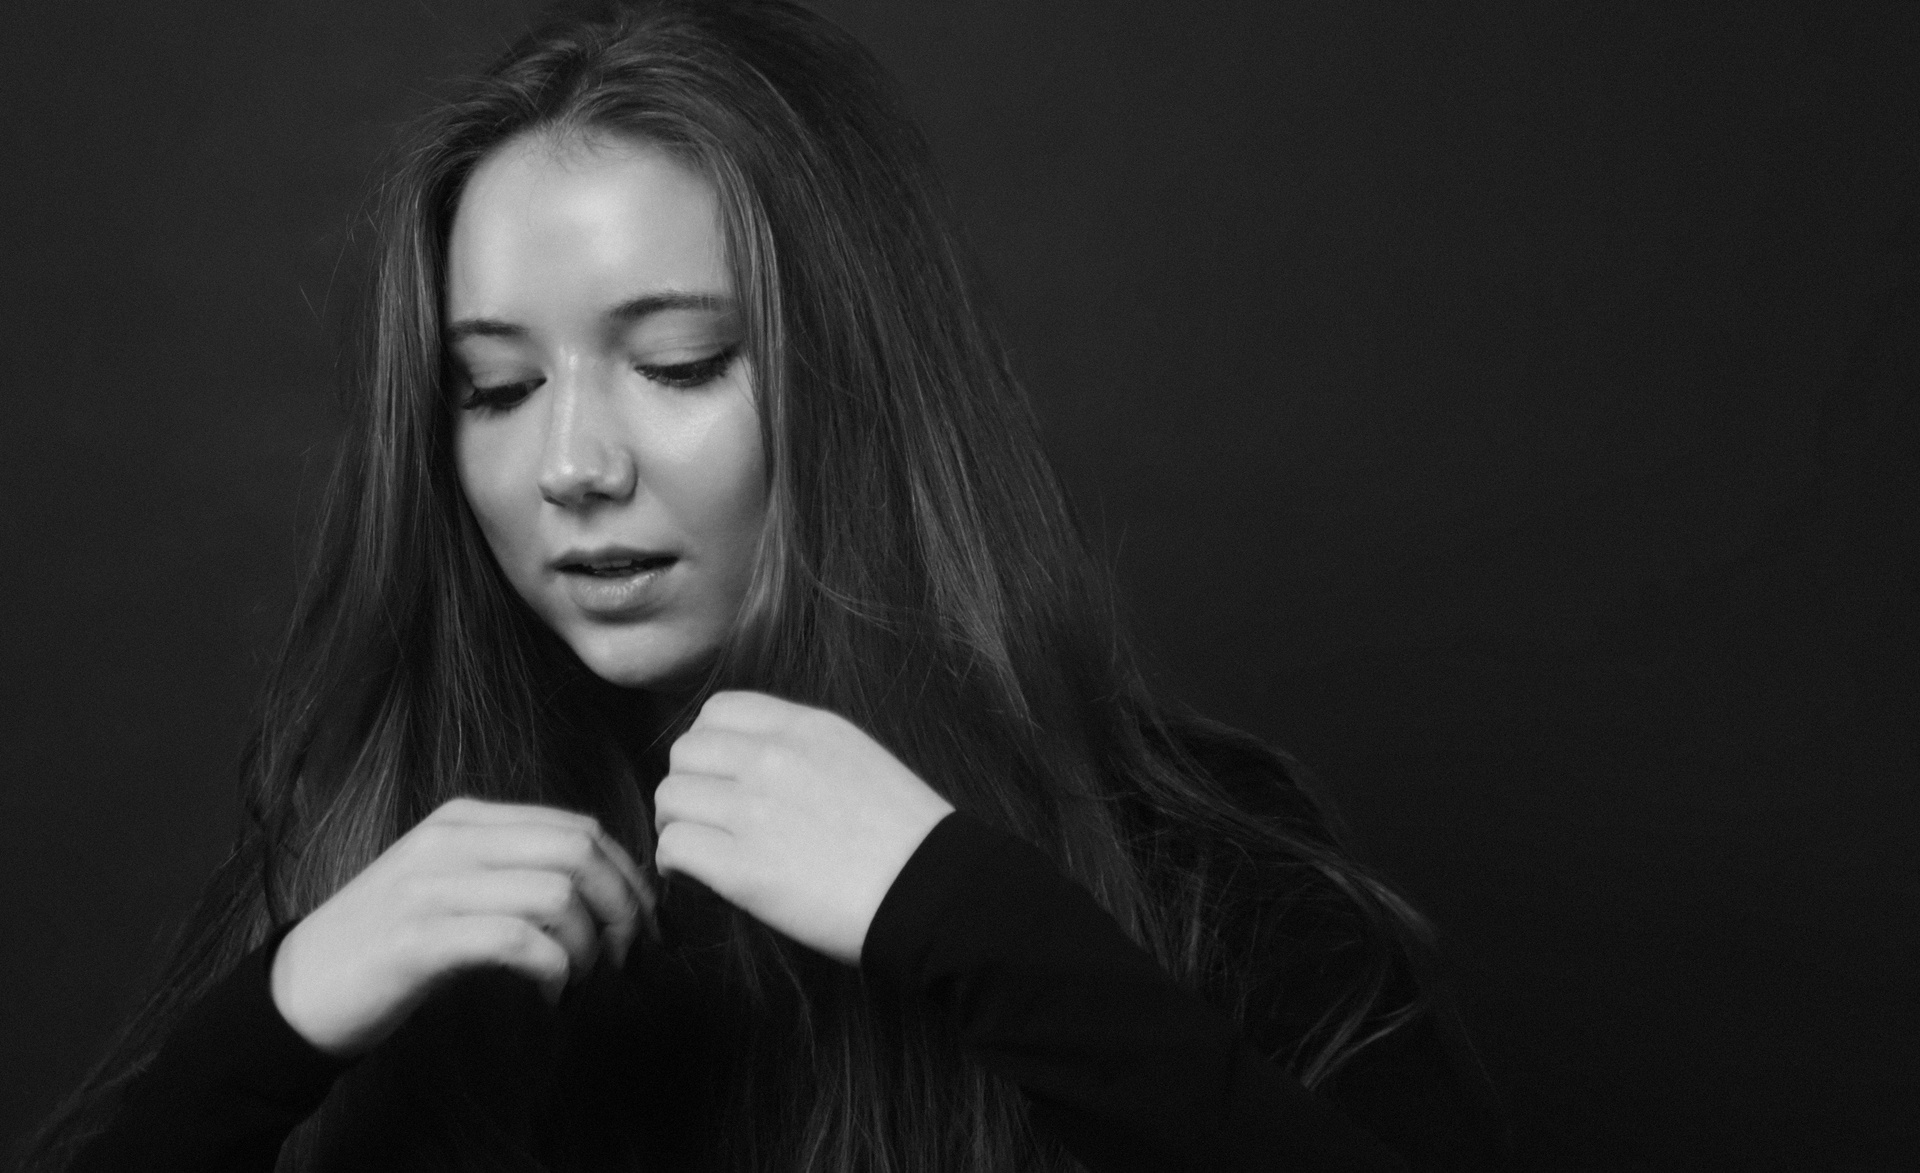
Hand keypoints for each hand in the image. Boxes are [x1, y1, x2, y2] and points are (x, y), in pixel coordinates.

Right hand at [270, 798, 652, 1057]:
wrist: (299, 989)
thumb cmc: (392, 945)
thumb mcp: (457, 889)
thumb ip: (517, 874)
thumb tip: (609, 894)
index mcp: (467, 820)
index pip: (579, 828)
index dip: (629, 877)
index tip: (645, 928)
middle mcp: (452, 840)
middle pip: (580, 852)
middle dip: (624, 910)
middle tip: (628, 961)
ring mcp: (431, 885)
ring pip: (556, 894)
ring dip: (590, 948)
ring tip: (582, 984)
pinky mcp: (417, 938)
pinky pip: (516, 939)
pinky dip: (555, 971)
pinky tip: (552, 997)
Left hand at [653, 691, 954, 964]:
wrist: (933, 893)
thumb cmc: (906, 839)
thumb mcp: (859, 760)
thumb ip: (802, 754)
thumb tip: (750, 774)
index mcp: (807, 729)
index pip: (718, 711)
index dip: (708, 746)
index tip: (718, 777)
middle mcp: (773, 759)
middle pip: (685, 753)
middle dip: (688, 786)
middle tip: (704, 819)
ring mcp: (754, 811)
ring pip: (670, 798)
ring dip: (677, 824)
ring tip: (698, 851)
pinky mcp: (741, 867)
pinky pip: (674, 846)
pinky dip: (675, 864)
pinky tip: (694, 878)